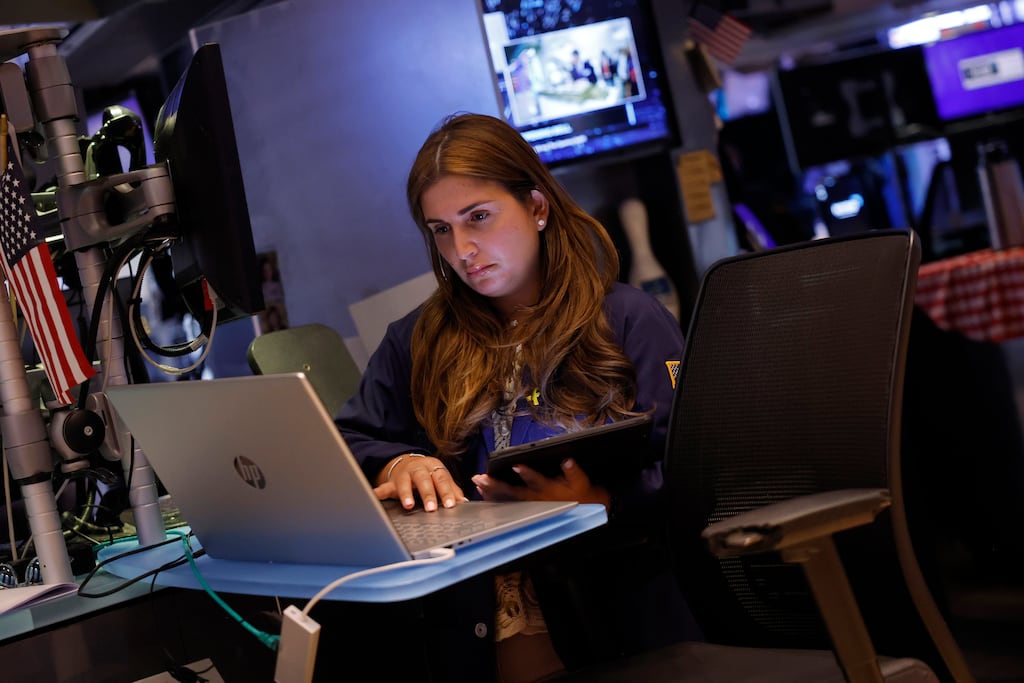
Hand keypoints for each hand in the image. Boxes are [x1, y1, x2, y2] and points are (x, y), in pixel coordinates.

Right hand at [374, 454, 464, 511]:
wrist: (408, 463)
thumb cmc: (428, 474)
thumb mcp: (441, 477)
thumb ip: (452, 489)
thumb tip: (464, 502)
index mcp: (433, 467)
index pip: (441, 478)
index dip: (446, 492)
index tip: (450, 505)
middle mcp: (418, 469)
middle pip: (424, 480)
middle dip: (428, 494)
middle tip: (431, 508)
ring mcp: (404, 475)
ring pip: (405, 483)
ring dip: (406, 494)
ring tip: (408, 505)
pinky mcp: (391, 482)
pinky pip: (384, 487)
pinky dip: (379, 492)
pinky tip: (375, 496)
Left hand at [471, 458, 610, 508]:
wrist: (582, 511)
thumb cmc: (580, 494)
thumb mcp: (581, 482)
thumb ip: (573, 471)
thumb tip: (567, 460)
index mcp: (549, 491)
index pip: (537, 482)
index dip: (527, 474)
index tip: (516, 466)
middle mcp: (536, 500)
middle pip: (513, 493)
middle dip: (496, 485)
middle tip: (481, 478)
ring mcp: (529, 505)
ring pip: (507, 500)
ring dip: (491, 492)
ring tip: (478, 483)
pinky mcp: (525, 509)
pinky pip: (506, 506)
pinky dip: (493, 500)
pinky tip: (483, 493)